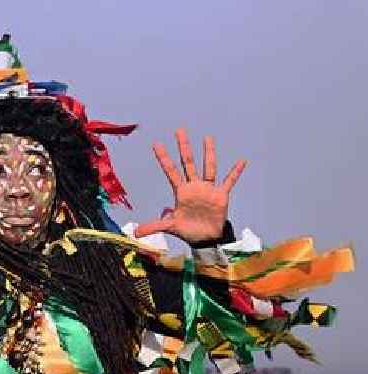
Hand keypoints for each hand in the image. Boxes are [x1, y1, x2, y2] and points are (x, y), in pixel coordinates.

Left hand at [134, 128, 246, 243]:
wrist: (205, 239)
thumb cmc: (187, 231)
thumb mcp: (170, 227)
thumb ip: (154, 227)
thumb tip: (135, 233)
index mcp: (181, 192)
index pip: (171, 171)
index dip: (164, 158)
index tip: (156, 144)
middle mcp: (194, 187)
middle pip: (188, 163)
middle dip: (184, 147)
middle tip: (179, 130)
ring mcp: (208, 189)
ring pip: (208, 167)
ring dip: (208, 153)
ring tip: (207, 137)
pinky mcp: (221, 196)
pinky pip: (229, 181)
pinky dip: (236, 172)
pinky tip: (242, 161)